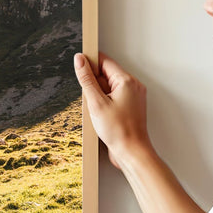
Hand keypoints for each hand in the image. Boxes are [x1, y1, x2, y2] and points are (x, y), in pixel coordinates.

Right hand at [73, 52, 151, 169]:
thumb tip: (80, 60)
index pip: (105, 61)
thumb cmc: (119, 131)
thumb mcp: (96, 103)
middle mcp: (133, 86)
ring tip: (98, 111)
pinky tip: (101, 116)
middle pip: (107, 75)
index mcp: (127, 81)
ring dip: (98, 96)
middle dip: (94, 84)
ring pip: (109, 87)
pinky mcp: (130, 107)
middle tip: (91, 100)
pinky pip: (114, 98)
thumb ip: (87, 79)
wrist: (131, 152)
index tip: (79, 66)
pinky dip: (104, 103)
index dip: (90, 63)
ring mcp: (133, 97)